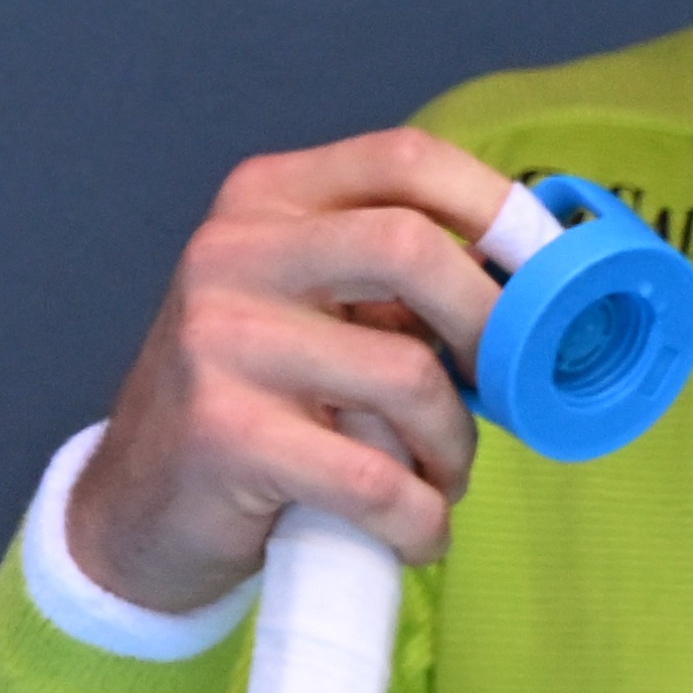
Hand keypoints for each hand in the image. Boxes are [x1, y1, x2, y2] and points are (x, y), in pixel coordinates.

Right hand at [70, 134, 512, 617]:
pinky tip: (413, 532)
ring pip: (410, 377)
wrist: (139, 508)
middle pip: (414, 249)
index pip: (405, 160)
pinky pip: (379, 480)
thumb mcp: (316, 313)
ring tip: (435, 478)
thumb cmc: (260, 404)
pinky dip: (421, 520)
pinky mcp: (225, 434)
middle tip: (507, 389)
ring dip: (454, 450)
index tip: (552, 274)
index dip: (502, 210)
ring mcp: (221, 339)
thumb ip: (401, 288)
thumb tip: (544, 296)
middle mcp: (233, 252)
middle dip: (492, 328)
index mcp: (267, 199)